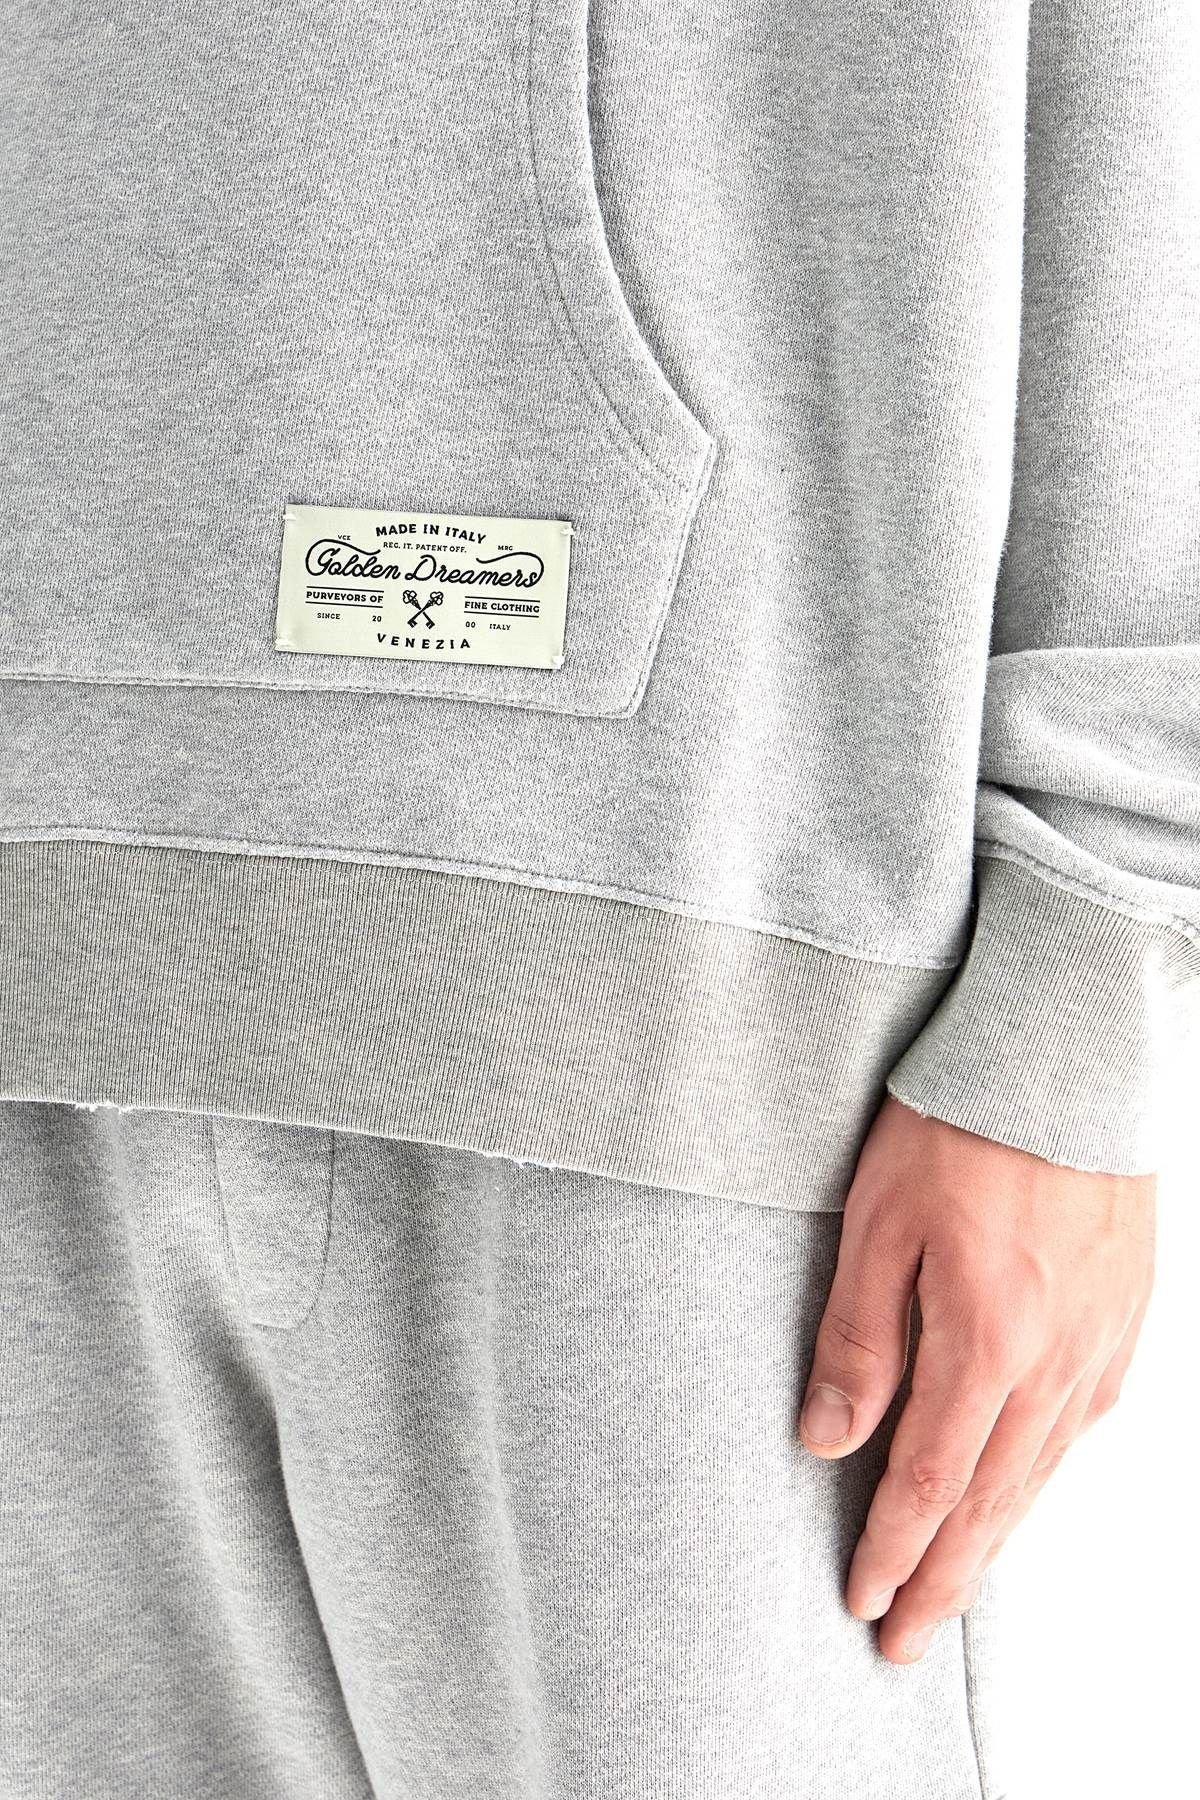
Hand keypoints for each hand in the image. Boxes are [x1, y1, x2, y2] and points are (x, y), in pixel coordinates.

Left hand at [797, 1092, 1155, 1664]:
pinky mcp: (1121, 1321)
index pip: (930, 1481)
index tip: (860, 1602)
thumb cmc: (958, 1129)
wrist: (1065, 1062)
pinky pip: (1078, 1428)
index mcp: (984, 1342)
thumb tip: (826, 1440)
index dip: (893, 1551)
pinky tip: (1020, 1494)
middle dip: (942, 1580)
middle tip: (904, 1644)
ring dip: (992, 1542)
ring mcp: (1097, 1346)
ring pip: (1039, 1475)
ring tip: (954, 1590)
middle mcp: (1052, 1364)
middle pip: (991, 1503)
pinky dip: (1039, 1479)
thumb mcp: (878, 1223)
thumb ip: (856, 1339)